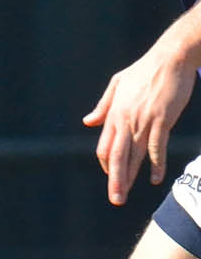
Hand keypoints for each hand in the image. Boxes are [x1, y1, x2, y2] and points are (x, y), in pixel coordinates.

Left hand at [83, 26, 200, 204]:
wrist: (170, 58)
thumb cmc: (144, 71)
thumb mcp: (117, 85)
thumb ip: (103, 106)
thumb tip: (87, 122)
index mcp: (114, 114)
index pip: (105, 147)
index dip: (107, 164)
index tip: (112, 177)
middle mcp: (125, 120)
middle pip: (116, 156)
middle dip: (114, 180)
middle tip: (115, 199)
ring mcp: (143, 121)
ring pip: (134, 155)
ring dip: (130, 177)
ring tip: (125, 196)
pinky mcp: (161, 120)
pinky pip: (156, 146)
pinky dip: (155, 163)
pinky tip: (155, 178)